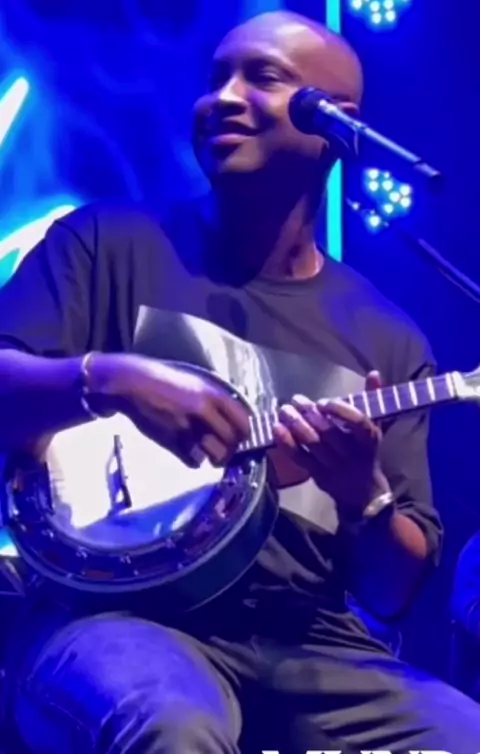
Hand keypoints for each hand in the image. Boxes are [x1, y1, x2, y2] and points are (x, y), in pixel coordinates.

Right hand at [90, 354, 250, 467]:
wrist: (133, 384)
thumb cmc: (166, 383)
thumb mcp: (196, 383)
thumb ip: (215, 400)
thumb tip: (235, 419)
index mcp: (214, 393)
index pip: (245, 420)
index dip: (245, 434)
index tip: (241, 439)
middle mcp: (205, 409)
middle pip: (233, 441)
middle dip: (232, 450)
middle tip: (225, 451)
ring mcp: (189, 426)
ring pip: (217, 454)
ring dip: (215, 458)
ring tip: (209, 455)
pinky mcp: (173, 440)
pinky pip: (195, 461)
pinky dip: (195, 461)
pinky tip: (190, 453)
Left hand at [272, 371, 390, 521]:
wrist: (364, 493)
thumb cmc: (367, 451)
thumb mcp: (376, 425)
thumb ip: (372, 398)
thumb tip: (374, 373)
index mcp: (370, 439)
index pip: (359, 423)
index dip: (340, 411)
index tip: (323, 402)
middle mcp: (353, 454)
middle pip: (330, 433)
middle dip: (310, 414)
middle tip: (296, 400)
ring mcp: (334, 466)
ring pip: (313, 444)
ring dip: (296, 426)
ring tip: (284, 410)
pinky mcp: (318, 475)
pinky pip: (300, 458)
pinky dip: (286, 443)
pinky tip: (276, 429)